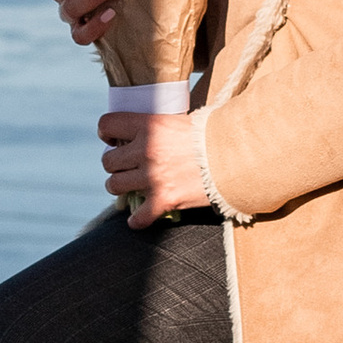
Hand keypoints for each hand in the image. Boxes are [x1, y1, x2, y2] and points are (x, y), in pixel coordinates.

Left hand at [100, 111, 211, 228]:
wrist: (235, 156)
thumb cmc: (212, 136)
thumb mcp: (180, 122)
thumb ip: (158, 128)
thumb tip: (144, 133)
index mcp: (148, 125)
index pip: (107, 124)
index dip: (106, 133)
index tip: (112, 139)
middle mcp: (145, 150)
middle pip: (108, 161)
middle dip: (115, 165)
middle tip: (126, 166)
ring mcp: (152, 177)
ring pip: (114, 186)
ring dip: (120, 188)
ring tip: (130, 187)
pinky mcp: (164, 200)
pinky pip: (138, 217)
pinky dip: (138, 220)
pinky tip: (140, 218)